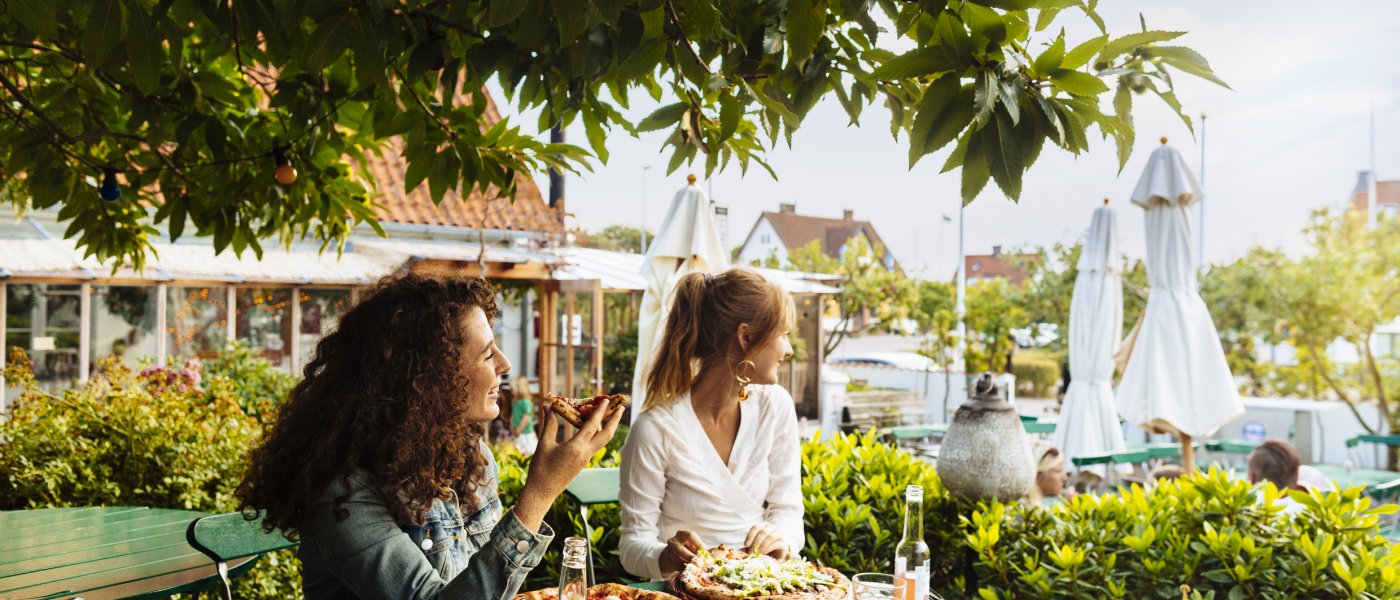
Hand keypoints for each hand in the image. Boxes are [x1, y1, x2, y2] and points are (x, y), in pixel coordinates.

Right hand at [513, 400, 622, 530]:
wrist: (543, 492)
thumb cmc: (541, 468)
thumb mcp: (544, 444)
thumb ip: (549, 424)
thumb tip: (549, 407)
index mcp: (576, 447)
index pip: (592, 425)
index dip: (599, 411)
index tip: (605, 400)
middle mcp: (585, 453)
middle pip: (606, 434)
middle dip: (615, 420)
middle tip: (621, 407)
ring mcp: (586, 459)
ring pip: (602, 441)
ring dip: (609, 427)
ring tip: (611, 414)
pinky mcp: (583, 463)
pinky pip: (594, 445)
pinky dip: (598, 434)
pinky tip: (594, 428)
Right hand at [659, 530, 705, 576]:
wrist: (670, 558)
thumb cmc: (686, 550)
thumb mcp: (693, 547)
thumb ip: (700, 550)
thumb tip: (709, 555)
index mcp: (682, 534)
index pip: (690, 535)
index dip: (698, 544)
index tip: (705, 552)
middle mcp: (673, 540)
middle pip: (680, 548)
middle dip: (689, 556)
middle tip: (698, 562)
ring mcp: (668, 550)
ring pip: (677, 559)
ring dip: (686, 564)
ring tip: (694, 567)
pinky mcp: (666, 560)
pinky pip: (675, 566)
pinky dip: (683, 569)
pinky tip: (687, 569)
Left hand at [744, 523, 786, 559]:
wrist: (775, 557)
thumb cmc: (763, 550)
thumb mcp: (753, 549)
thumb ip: (747, 549)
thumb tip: (739, 551)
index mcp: (763, 526)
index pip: (756, 527)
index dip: (750, 535)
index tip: (745, 545)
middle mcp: (772, 528)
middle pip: (763, 531)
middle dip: (755, 542)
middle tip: (750, 552)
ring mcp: (779, 535)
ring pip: (771, 536)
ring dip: (762, 545)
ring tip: (757, 553)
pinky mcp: (783, 544)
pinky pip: (777, 543)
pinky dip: (768, 548)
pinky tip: (764, 554)